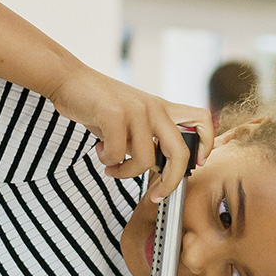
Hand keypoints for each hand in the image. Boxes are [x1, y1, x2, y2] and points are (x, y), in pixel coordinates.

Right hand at [49, 64, 214, 200]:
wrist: (69, 79)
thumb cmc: (98, 103)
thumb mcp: (130, 120)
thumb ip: (145, 139)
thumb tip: (155, 167)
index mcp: (162, 109)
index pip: (202, 120)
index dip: (206, 144)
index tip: (197, 164)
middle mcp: (154, 107)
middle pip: (180, 152)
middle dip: (171, 182)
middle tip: (157, 195)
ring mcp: (136, 109)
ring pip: (145, 159)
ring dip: (125, 172)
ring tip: (111, 166)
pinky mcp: (114, 112)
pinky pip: (117, 152)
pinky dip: (107, 159)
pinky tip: (99, 151)